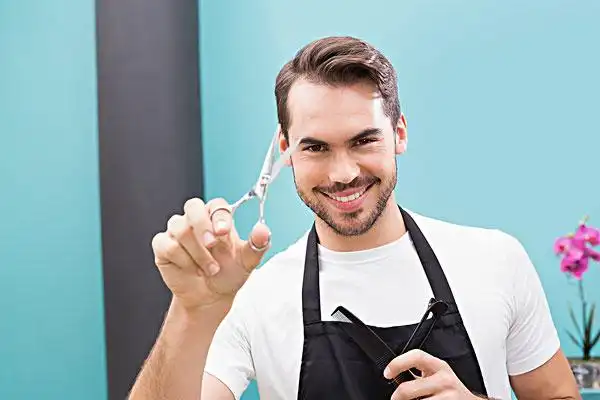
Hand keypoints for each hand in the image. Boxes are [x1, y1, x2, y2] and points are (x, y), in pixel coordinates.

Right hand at [151, 197, 270, 310]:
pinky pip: (167, 245)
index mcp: (217, 218)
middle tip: (213, 246)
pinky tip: (193, 270)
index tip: (223, 232)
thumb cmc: (228, 274)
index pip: (216, 205)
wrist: (210, 298)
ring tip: (210, 269)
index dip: (219, 216)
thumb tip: (263, 230)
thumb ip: (257, 244)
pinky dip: (183, 260)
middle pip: (192, 206)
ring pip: (180, 229)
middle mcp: (195, 220)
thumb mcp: (247, 261)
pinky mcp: (163, 246)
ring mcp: (176, 231)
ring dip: (198, 253)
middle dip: (202, 226)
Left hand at [384, 349, 480, 399]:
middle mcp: (444, 380)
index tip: (387, 373)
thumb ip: (419, 370)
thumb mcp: (436, 374)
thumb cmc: (449, 389)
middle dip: (397, 397)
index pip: (416, 356)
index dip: (397, 363)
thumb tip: (394, 375)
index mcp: (439, 366)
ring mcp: (447, 397)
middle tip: (395, 398)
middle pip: (407, 390)